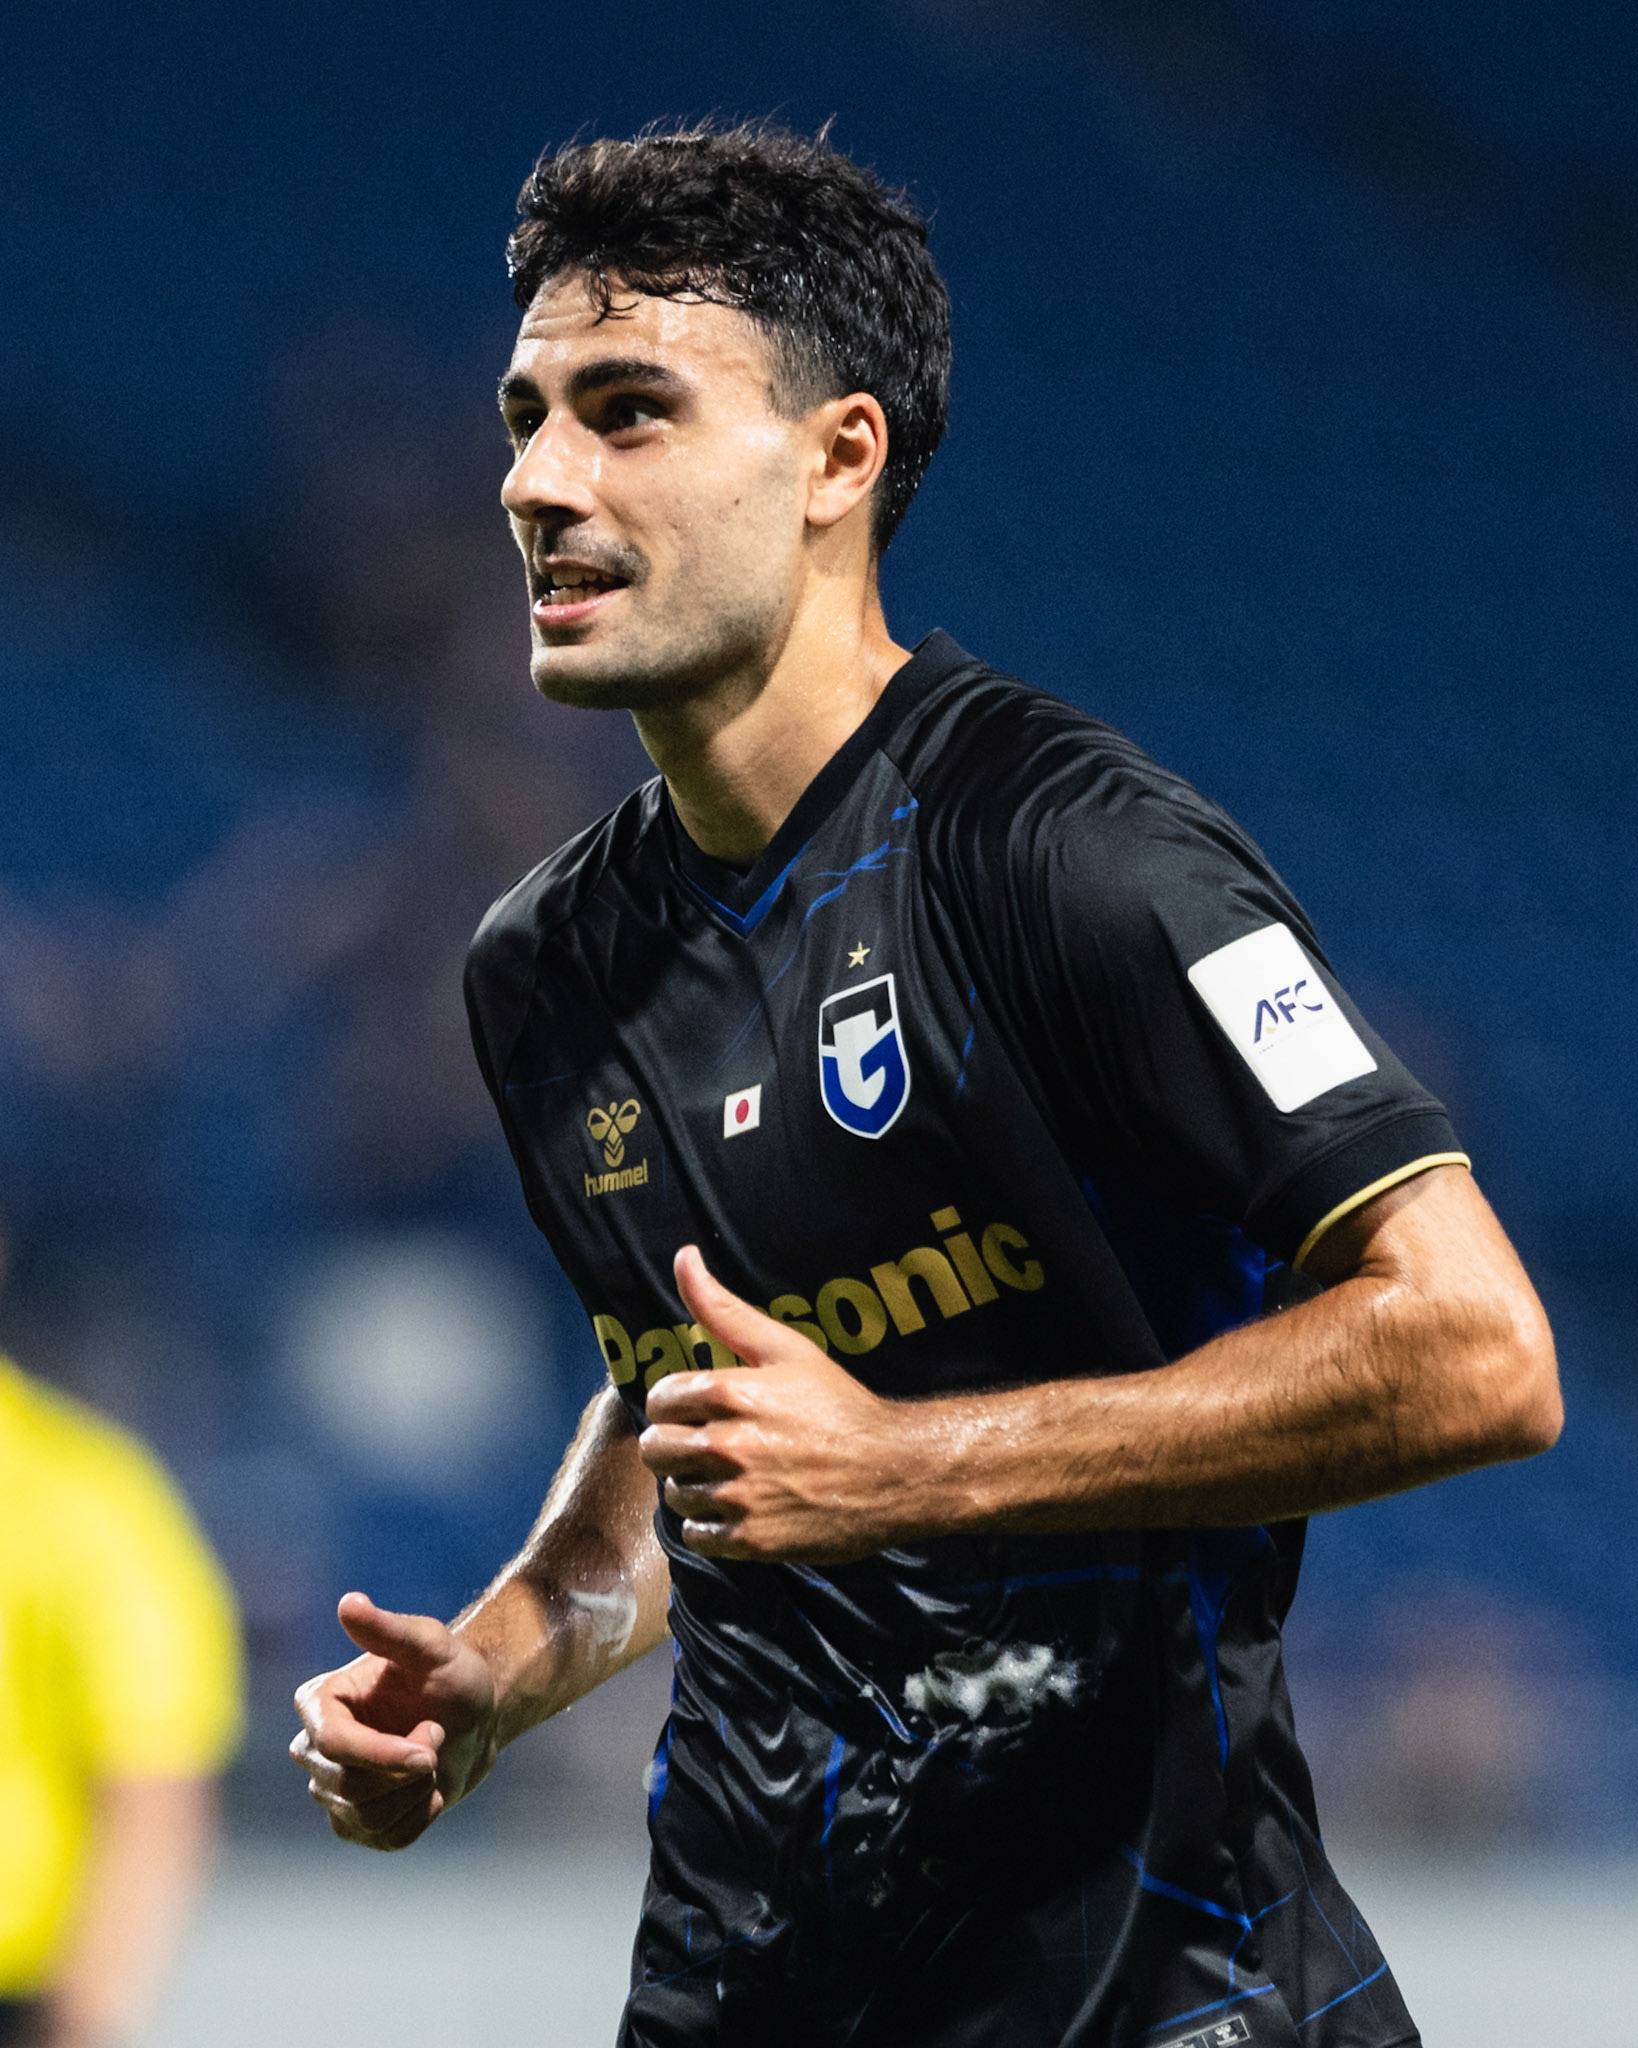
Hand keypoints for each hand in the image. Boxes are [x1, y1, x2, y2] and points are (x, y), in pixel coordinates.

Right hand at [290, 1593, 497, 1849]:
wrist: (475, 1716)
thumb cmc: (452, 1673)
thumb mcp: (431, 1646)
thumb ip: (390, 1630)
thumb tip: (350, 1603)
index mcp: (321, 1702)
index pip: (334, 1744)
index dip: (383, 1754)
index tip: (428, 1750)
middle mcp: (314, 1748)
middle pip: (347, 1786)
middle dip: (406, 1769)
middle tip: (436, 1734)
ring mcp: (332, 1789)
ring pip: (366, 1816)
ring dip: (416, 1790)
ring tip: (433, 1755)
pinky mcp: (355, 1823)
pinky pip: (387, 1837)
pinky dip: (421, 1815)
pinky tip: (431, 1788)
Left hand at [638, 1246, 926, 1562]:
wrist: (894, 1472)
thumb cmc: (838, 1405)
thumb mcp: (785, 1348)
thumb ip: (723, 1307)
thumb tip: (683, 1255)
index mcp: (730, 1392)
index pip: (659, 1399)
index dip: (677, 1403)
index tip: (702, 1409)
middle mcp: (727, 1445)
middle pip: (655, 1449)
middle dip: (677, 1444)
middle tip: (712, 1444)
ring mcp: (738, 1496)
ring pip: (674, 1493)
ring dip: (694, 1485)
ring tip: (732, 1476)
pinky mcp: (750, 1541)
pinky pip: (696, 1535)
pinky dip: (710, 1525)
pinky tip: (740, 1507)